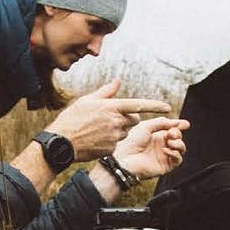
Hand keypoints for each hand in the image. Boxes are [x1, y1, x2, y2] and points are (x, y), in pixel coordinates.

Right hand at [51, 79, 173, 161]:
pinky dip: (111, 141)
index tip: (167, 107)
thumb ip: (106, 91)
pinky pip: (117, 144)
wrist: (62, 142)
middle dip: (129, 119)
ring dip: (119, 130)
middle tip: (111, 119)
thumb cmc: (72, 119)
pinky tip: (96, 140)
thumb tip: (118, 81)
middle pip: (134, 120)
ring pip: (126, 132)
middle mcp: (116, 121)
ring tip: (99, 130)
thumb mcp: (87, 101)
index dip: (155, 106)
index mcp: (111, 107)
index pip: (139, 105)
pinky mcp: (111, 149)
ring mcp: (114, 136)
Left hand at [113, 117, 189, 179]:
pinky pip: (178, 159)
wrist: (125, 159)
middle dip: (177, 133)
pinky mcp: (165, 165)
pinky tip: (166, 150)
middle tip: (171, 133)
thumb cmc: (130, 142)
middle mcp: (161, 144)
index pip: (173, 129)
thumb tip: (177, 122)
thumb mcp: (146, 126)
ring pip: (181, 148)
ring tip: (170, 141)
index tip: (184, 124)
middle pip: (178, 137)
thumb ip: (162, 122)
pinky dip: (175, 153)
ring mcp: (164, 155)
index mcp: (156, 134)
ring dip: (179, 143)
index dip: (179, 126)